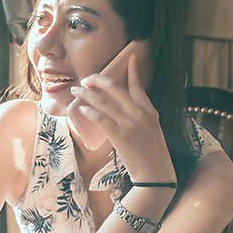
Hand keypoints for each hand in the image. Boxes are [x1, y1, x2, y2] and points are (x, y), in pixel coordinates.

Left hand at [68, 54, 175, 182]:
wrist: (155, 175)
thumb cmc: (152, 155)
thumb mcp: (152, 130)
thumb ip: (141, 116)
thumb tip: (126, 108)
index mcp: (149, 111)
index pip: (138, 86)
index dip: (132, 71)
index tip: (129, 57)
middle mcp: (140, 114)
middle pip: (116, 89)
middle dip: (98, 80)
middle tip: (86, 78)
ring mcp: (130, 124)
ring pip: (104, 102)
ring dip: (87, 94)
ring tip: (76, 91)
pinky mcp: (121, 136)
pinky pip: (101, 119)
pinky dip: (90, 112)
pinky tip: (81, 109)